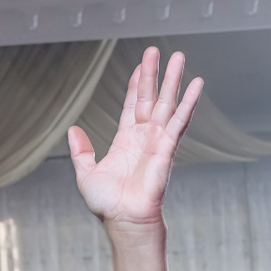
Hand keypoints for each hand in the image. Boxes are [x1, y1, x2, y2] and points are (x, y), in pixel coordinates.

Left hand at [67, 47, 201, 237]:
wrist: (123, 220)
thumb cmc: (108, 204)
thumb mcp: (86, 173)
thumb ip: (81, 151)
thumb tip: (73, 130)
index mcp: (126, 140)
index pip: (132, 105)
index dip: (135, 85)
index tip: (140, 66)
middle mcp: (144, 137)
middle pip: (151, 97)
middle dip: (154, 74)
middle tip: (157, 50)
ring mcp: (158, 140)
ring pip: (167, 103)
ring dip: (173, 80)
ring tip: (179, 57)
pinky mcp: (167, 148)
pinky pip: (180, 121)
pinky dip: (189, 102)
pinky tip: (197, 84)